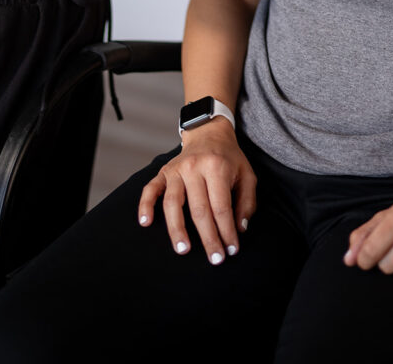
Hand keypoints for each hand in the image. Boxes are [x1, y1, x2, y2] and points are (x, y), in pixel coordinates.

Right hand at [138, 117, 255, 264]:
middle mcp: (194, 167)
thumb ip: (247, 201)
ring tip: (183, 250)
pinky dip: (145, 205)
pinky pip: (150, 189)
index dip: (226, 231)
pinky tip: (145, 222)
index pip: (221, 207)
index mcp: (217, 167)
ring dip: (177, 229)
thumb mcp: (247, 174)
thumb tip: (239, 228)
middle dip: (208, 237)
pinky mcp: (163, 171)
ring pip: (173, 203)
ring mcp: (176, 169)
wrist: (209, 132)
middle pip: (199, 210)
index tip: (231, 250)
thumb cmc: (229, 158)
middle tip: (214, 259)